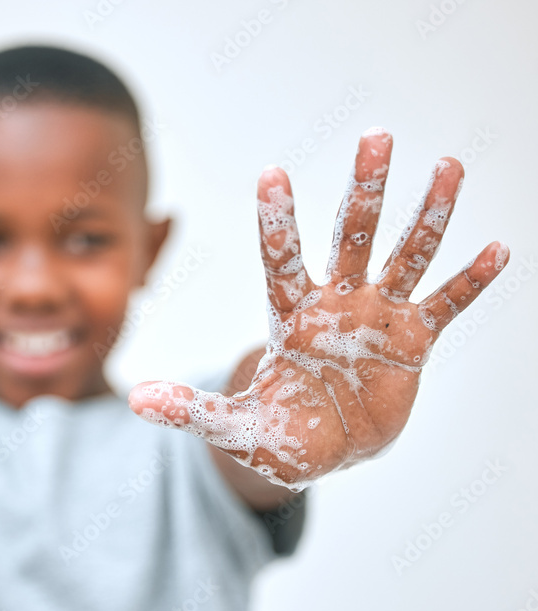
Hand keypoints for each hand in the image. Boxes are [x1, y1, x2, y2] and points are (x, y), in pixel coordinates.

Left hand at [128, 128, 507, 488]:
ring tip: (450, 167)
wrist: (322, 448)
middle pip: (351, 237)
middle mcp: (335, 303)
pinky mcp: (412, 342)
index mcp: (290, 316)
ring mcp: (376, 318)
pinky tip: (497, 249)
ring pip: (405, 256)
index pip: (280, 259)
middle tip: (378, 136)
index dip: (278, 220)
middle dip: (366, 190)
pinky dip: (469, 282)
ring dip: (428, 216)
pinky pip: (445, 305)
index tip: (272, 172)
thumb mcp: (234, 426)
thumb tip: (137, 401)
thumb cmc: (275, 433)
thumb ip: (192, 410)